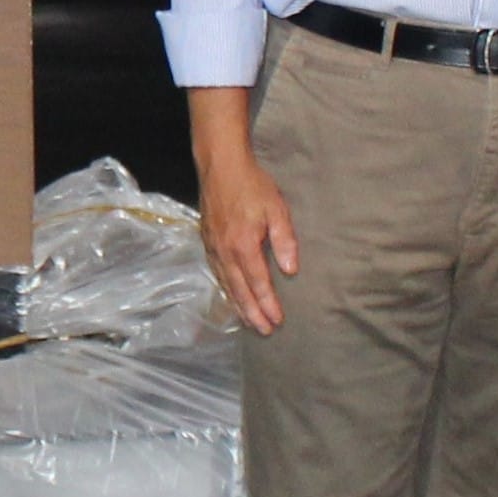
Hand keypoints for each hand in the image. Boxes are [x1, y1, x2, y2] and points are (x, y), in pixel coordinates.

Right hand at [186, 88, 296, 335]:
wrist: (220, 165)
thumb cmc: (252, 184)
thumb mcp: (276, 209)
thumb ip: (284, 240)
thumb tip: (291, 270)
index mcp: (242, 245)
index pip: (257, 283)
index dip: (268, 304)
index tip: (277, 321)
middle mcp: (224, 251)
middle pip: (239, 290)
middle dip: (252, 313)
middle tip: (263, 331)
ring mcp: (212, 246)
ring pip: (225, 283)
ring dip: (237, 305)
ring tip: (248, 321)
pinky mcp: (206, 240)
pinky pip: (215, 272)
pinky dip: (224, 288)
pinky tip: (230, 294)